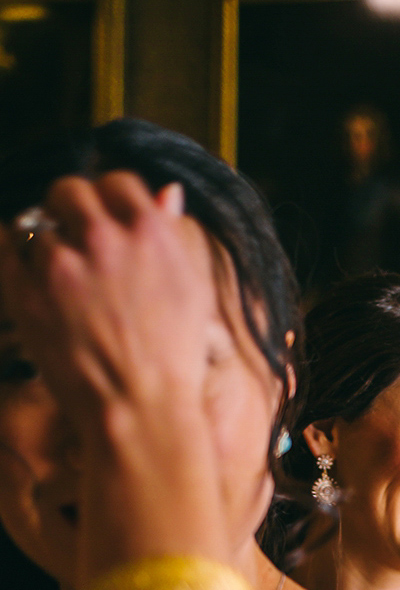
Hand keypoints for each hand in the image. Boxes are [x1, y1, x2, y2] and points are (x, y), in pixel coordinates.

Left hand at [0, 174, 221, 436]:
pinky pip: (7, 255)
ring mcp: (61, 265)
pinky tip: (38, 290)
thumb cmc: (173, 357)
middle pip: (68, 191)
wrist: (140, 408)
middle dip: (68, 209)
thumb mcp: (191, 288)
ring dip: (44, 246)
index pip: (116, 181)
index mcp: (148, 232)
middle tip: (74, 238)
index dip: (109, 198)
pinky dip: (17, 265)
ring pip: (35, 226)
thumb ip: (170, 232)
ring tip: (60, 281)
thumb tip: (167, 192)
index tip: (105, 217)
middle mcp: (103, 239)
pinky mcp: (27, 293)